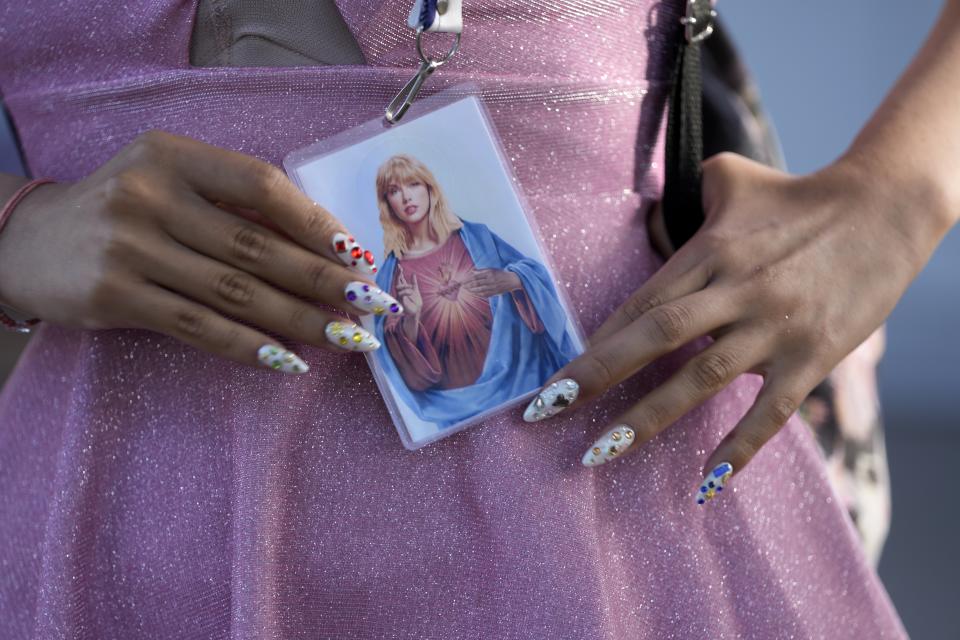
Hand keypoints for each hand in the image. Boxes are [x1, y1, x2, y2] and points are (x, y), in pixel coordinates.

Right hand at [0, 131, 394, 372]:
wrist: (27, 241)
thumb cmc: (122, 210)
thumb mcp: (167, 180)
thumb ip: (230, 202)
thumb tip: (322, 246)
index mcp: (174, 155)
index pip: (262, 185)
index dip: (316, 222)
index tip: (359, 255)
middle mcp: (151, 195)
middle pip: (258, 245)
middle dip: (325, 281)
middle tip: (376, 306)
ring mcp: (130, 247)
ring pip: (236, 292)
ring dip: (302, 321)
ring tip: (349, 339)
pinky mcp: (115, 296)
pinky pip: (199, 327)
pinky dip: (249, 347)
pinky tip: (289, 361)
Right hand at [396, 268, 422, 315]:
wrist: (416, 310)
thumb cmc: (415, 302)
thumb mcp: (416, 290)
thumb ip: (414, 282)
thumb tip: (413, 274)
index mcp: (404, 288)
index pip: (400, 279)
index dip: (399, 272)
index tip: (399, 266)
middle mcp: (400, 291)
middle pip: (397, 281)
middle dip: (398, 274)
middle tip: (400, 268)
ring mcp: (399, 296)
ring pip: (398, 287)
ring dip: (405, 286)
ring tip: (411, 289)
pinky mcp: (400, 301)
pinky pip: (401, 294)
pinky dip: (406, 292)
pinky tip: (411, 292)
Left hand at [462, 268, 521, 297]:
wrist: (512, 280)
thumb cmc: (501, 273)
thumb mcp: (492, 269)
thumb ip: (481, 271)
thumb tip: (472, 271)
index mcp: (489, 273)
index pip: (476, 276)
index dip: (468, 279)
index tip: (463, 281)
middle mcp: (491, 280)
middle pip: (477, 283)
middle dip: (468, 285)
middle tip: (462, 286)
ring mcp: (493, 287)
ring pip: (480, 290)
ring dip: (472, 290)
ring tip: (466, 290)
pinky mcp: (495, 292)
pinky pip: (485, 294)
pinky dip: (478, 294)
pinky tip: (474, 293)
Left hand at [523, 152, 935, 499]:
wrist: (885, 207)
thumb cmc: (802, 195)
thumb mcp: (735, 177)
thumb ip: (691, 188)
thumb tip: (659, 199)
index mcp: (709, 253)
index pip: (640, 303)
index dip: (594, 341)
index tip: (554, 375)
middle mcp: (734, 290)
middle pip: (654, 335)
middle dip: (596, 375)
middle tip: (545, 412)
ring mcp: (772, 326)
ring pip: (700, 378)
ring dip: (646, 417)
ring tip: (600, 451)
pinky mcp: (811, 357)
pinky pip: (769, 411)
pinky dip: (738, 448)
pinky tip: (706, 484)